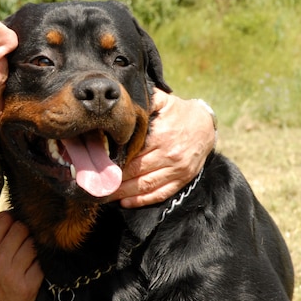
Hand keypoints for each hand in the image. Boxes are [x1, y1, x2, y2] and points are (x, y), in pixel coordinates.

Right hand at [0, 211, 42, 300]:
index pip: (2, 220)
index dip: (11, 218)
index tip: (13, 223)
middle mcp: (2, 259)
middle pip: (22, 228)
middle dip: (26, 230)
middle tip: (24, 239)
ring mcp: (17, 272)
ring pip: (34, 243)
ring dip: (36, 245)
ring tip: (31, 253)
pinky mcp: (31, 283)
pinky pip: (43, 260)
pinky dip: (43, 260)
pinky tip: (37, 264)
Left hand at [107, 90, 214, 207]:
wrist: (206, 126)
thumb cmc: (178, 113)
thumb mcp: (162, 101)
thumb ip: (145, 101)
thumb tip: (123, 98)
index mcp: (161, 135)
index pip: (131, 152)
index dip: (113, 160)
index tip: (96, 166)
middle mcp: (170, 154)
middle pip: (135, 171)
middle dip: (113, 179)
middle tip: (95, 184)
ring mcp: (177, 170)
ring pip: (145, 185)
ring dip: (123, 193)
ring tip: (105, 194)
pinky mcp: (182, 180)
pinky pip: (160, 193)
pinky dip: (142, 200)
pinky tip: (125, 202)